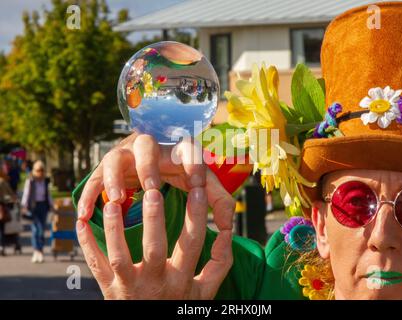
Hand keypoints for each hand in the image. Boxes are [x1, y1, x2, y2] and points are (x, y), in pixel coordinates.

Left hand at [76, 184, 233, 298]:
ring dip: (114, 229)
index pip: (191, 243)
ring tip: (112, 203)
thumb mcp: (204, 292)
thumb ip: (219, 264)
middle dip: (154, 220)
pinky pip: (96, 264)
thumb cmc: (178, 306)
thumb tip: (228, 235)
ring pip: (119, 256)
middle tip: (153, 191)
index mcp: (180, 280)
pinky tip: (81, 222)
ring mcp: (128, 286)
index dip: (196, 215)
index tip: (198, 189)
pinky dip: (87, 244)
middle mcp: (155, 283)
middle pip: (154, 249)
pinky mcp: (108, 288)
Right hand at [77, 133, 235, 231]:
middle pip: (145, 144)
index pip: (186, 146)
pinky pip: (93, 180)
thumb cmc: (178, 176)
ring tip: (120, 199)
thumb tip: (229, 223)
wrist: (148, 170)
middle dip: (148, 164)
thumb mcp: (198, 185)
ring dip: (115, 177)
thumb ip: (217, 198)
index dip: (192, 162)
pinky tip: (84, 216)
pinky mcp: (105, 170)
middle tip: (151, 188)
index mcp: (174, 149)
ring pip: (114, 157)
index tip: (196, 184)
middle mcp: (149, 148)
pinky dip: (88, 196)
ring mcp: (124, 156)